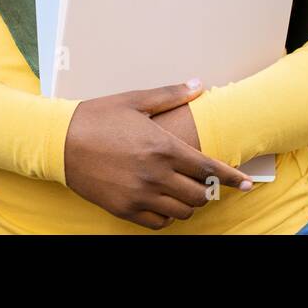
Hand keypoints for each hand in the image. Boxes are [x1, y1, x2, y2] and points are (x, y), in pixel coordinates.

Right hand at [63, 81, 250, 229]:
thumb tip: (199, 85)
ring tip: (186, 190)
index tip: (247, 184)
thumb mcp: (136, 100)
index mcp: (163, 147)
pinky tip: (165, 202)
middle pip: (200, 195)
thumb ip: (172, 95)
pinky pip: (157, 223)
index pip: (210, 169)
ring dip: (190, 203)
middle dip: (210, 190)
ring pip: (181, 211)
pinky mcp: (123, 209)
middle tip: (208, 181)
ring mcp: (139, 195)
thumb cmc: (99, 116)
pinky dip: (167, 215)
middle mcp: (155, 175)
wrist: (60, 141)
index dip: (233, 178)